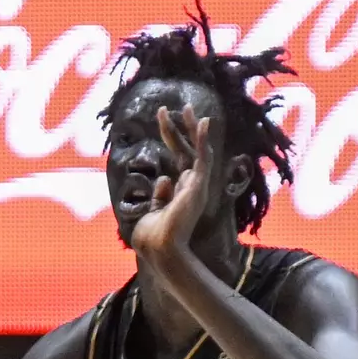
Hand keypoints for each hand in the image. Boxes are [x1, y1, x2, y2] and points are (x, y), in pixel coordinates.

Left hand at [130, 102, 212, 262]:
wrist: (160, 250)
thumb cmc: (154, 237)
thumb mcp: (153, 211)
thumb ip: (160, 195)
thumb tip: (163, 177)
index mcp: (180, 190)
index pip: (178, 158)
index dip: (171, 138)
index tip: (163, 121)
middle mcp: (191, 185)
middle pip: (186, 150)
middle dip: (179, 128)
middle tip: (171, 108)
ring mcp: (196, 185)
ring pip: (197, 150)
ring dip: (192, 128)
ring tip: (186, 108)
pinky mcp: (197, 186)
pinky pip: (203, 158)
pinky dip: (203, 140)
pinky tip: (204, 122)